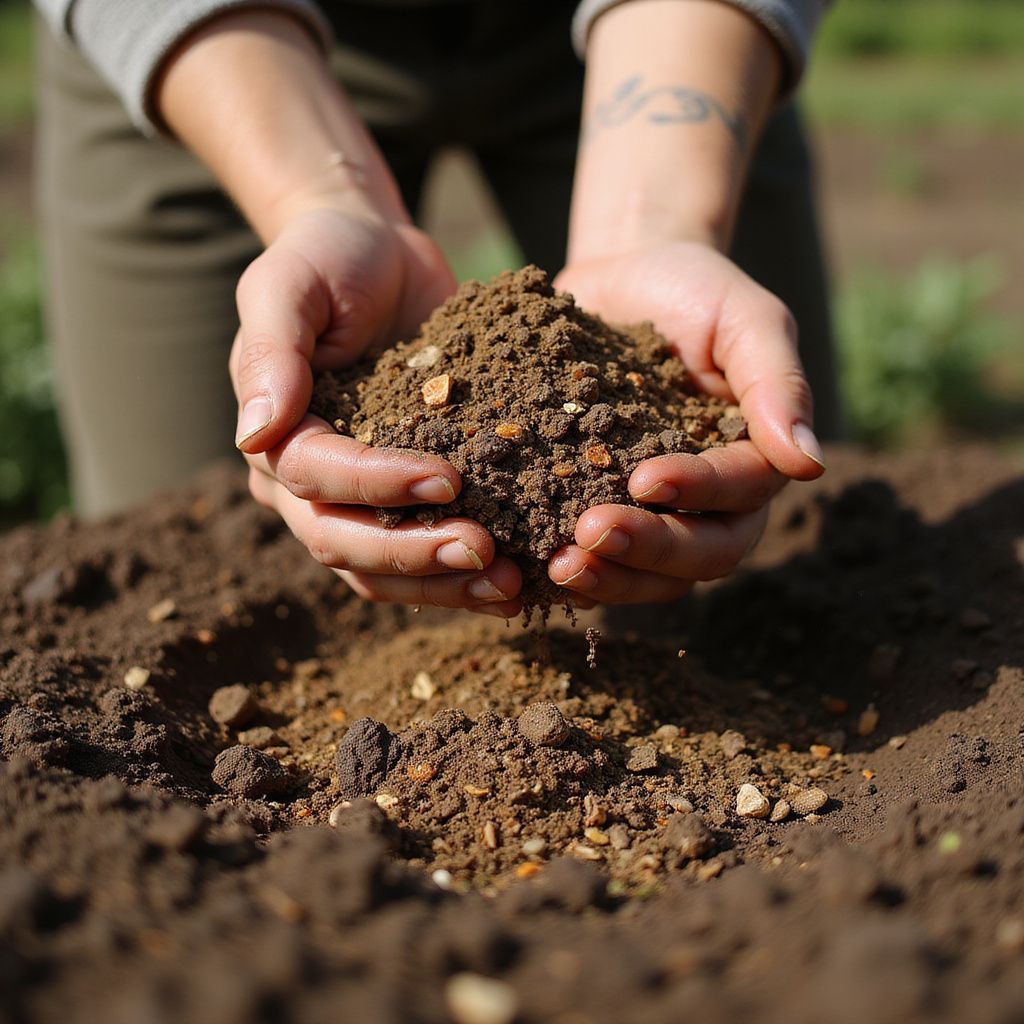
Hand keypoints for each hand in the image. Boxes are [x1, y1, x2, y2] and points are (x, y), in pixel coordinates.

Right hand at [232, 199, 522, 617]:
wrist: (381, 256)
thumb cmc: (330, 258)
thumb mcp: (291, 283)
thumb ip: (271, 351)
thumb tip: (253, 433)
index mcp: (276, 435)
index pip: (316, 478)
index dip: (378, 487)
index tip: (448, 480)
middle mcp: (307, 484)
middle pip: (345, 544)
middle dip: (414, 554)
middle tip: (485, 554)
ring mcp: (358, 500)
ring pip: (384, 571)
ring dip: (444, 583)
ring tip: (508, 586)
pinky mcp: (407, 500)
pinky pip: (426, 551)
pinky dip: (465, 574)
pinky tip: (519, 577)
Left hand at [547, 241, 824, 605]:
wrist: (622, 278)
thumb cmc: (695, 292)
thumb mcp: (745, 317)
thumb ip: (778, 382)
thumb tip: (809, 464)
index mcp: (752, 462)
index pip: (740, 496)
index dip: (698, 493)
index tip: (645, 478)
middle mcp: (707, 503)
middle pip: (698, 555)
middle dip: (646, 550)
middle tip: (587, 537)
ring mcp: (651, 515)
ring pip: (648, 574)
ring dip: (608, 578)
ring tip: (558, 566)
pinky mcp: (594, 510)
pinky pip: (594, 560)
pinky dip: (566, 570)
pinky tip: (527, 566)